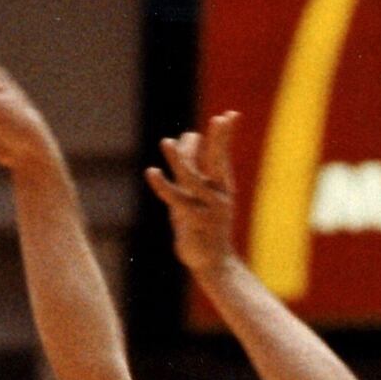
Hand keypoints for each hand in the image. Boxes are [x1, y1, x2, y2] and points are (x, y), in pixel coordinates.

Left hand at [145, 112, 239, 277]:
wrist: (213, 263)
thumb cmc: (205, 226)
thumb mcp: (202, 195)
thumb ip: (194, 166)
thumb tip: (188, 135)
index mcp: (222, 187)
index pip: (222, 156)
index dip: (225, 136)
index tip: (228, 116)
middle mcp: (217, 195)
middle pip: (217, 162)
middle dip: (220, 140)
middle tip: (220, 119)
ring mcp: (206, 209)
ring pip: (192, 177)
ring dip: (180, 158)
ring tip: (166, 142)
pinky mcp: (191, 222)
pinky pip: (175, 199)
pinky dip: (162, 185)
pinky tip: (152, 171)